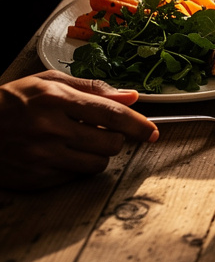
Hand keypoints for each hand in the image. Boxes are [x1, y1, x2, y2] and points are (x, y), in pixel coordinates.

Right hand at [0, 71, 158, 189]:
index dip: (138, 124)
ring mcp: (42, 156)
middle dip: (115, 138)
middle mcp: (50, 129)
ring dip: (98, 154)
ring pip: (98, 163)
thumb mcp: (48, 83)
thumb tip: (131, 96)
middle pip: (111, 143)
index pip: (112, 114)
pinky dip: (76, 167)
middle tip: (101, 131)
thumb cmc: (10, 102)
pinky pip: (75, 177)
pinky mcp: (37, 178)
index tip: (152, 131)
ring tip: (79, 142)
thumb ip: (92, 88)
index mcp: (55, 100)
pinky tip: (61, 154)